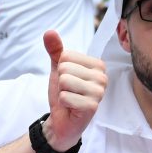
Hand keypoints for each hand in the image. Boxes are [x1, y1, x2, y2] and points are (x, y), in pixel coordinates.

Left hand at [42, 30, 107, 152]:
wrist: (61, 120)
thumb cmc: (64, 92)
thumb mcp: (58, 69)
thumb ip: (55, 50)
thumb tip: (49, 32)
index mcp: (97, 65)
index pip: (66, 55)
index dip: (60, 68)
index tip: (68, 80)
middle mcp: (102, 77)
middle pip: (65, 68)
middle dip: (60, 81)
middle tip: (68, 91)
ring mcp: (99, 92)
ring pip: (64, 81)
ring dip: (61, 92)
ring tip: (70, 98)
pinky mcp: (92, 106)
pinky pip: (65, 96)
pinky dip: (63, 103)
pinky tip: (71, 108)